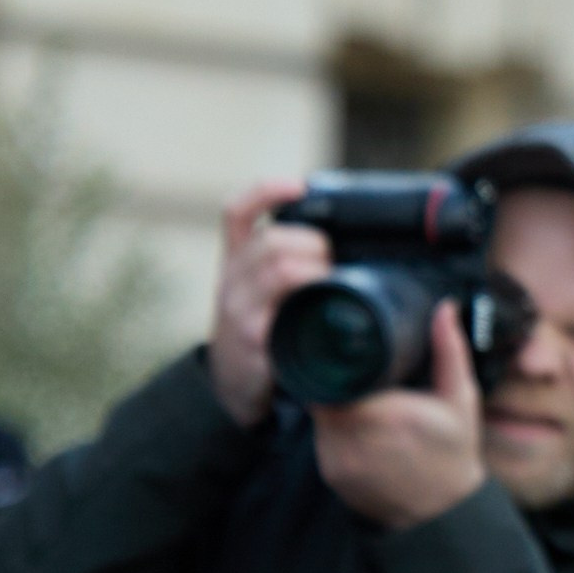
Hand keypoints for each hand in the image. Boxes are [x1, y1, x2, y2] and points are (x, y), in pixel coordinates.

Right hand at [207, 175, 325, 427]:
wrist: (232, 386)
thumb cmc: (261, 331)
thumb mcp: (260, 292)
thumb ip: (285, 264)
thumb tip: (341, 243)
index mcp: (235, 260)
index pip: (237, 211)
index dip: (266, 191)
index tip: (299, 185)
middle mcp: (232, 279)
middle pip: (271, 240)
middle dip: (312, 244)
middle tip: (332, 262)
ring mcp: (239, 310)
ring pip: (278, 269)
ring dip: (314, 271)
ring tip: (330, 286)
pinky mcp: (254, 342)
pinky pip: (282, 314)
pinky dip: (309, 307)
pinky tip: (324, 311)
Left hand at [309, 298, 487, 531]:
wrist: (443, 515)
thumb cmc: (453, 454)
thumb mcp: (460, 399)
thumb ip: (449, 352)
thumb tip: (444, 309)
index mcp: (383, 411)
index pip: (337, 372)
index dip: (338, 361)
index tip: (352, 355)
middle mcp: (353, 436)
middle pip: (323, 391)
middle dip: (337, 381)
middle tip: (358, 376)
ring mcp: (339, 459)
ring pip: (319, 416)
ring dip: (333, 406)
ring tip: (360, 402)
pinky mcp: (332, 476)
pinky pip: (321, 441)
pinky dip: (334, 432)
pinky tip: (359, 431)